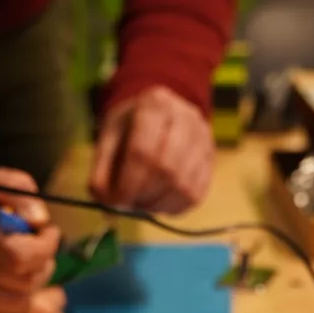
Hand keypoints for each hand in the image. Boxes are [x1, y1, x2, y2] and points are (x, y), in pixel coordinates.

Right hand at [0, 167, 62, 312]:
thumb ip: (18, 191)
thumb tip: (40, 220)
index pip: (19, 257)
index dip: (44, 249)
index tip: (49, 233)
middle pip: (22, 281)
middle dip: (41, 264)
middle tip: (39, 249)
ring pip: (15, 301)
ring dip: (27, 282)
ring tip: (23, 264)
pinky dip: (8, 297)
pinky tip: (1, 278)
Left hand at [90, 86, 213, 213]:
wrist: (162, 112)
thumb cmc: (131, 125)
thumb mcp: (109, 136)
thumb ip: (102, 170)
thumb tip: (106, 206)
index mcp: (155, 105)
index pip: (143, 151)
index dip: (128, 183)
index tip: (116, 202)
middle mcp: (186, 118)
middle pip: (167, 169)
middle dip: (144, 195)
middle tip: (129, 204)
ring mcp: (204, 139)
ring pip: (184, 186)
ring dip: (159, 204)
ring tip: (143, 202)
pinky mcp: (211, 159)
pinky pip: (195, 194)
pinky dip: (174, 207)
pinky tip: (159, 203)